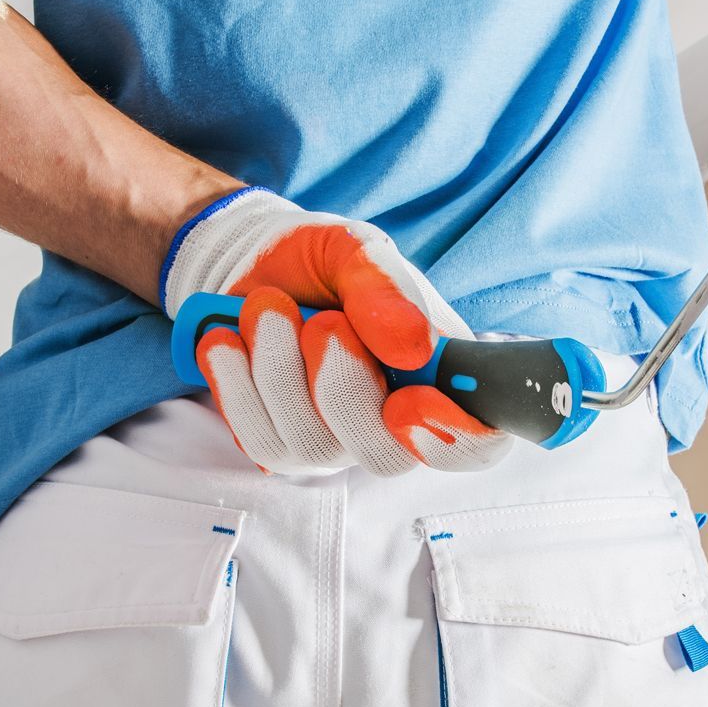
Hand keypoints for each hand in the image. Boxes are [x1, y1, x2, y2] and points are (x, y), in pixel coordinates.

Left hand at [160, 188, 509, 475]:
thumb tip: (417, 345)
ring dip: (282, 370)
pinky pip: (260, 440)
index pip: (478, 446)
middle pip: (387, 457)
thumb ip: (387, 288)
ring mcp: (334, 443)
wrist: (249, 265)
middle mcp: (392, 425)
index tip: (409, 401)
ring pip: (315, 447)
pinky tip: (228, 339)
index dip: (455, 439)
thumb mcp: (357, 249)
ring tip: (267, 307)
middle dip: (346, 389)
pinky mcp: (278, 445)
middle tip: (324, 323)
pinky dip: (238, 382)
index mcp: (439, 379)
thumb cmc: (321, 261)